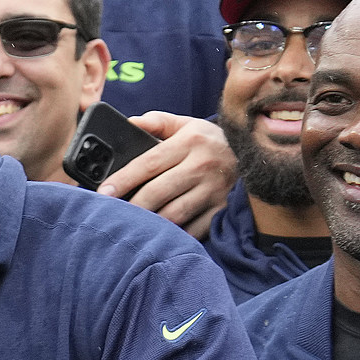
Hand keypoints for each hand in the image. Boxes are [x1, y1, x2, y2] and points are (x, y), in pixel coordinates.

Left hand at [97, 112, 235, 237]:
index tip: (104, 192)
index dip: (123, 179)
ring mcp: (215, 190)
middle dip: (130, 206)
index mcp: (190, 142)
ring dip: (149, 223)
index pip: (149, 163)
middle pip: (158, 192)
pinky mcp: (222, 209)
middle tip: (111, 215)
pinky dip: (173, 236)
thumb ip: (157, 122)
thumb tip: (129, 122)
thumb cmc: (208, 142)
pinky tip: (157, 237)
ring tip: (130, 227)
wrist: (256, 154)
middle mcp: (203, 165)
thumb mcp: (186, 125)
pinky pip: (192, 229)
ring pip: (173, 214)